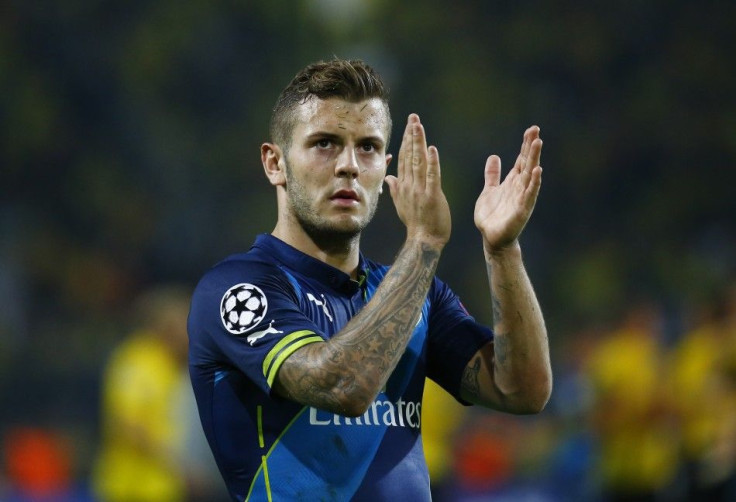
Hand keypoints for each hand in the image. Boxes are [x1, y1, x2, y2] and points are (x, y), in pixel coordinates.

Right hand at [385, 114, 450, 248]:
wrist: (423, 241)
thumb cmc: (416, 224)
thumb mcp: (402, 205)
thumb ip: (395, 189)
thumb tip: (389, 177)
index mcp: (403, 186)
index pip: (405, 158)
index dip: (407, 140)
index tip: (409, 125)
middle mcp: (409, 186)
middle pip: (410, 155)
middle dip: (412, 135)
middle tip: (413, 117)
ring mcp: (420, 191)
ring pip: (419, 162)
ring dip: (419, 143)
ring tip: (418, 126)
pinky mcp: (432, 196)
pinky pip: (432, 177)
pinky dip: (432, 162)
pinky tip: (432, 149)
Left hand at [474, 126, 542, 253]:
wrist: (492, 238)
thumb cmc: (492, 216)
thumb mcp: (489, 190)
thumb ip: (492, 175)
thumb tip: (494, 156)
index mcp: (513, 182)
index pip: (522, 159)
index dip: (526, 144)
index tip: (532, 129)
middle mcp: (520, 187)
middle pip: (527, 163)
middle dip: (531, 147)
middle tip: (536, 130)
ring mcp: (522, 198)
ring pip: (530, 175)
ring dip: (534, 159)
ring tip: (538, 143)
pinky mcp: (522, 210)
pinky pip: (529, 194)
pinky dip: (534, 183)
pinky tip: (538, 171)